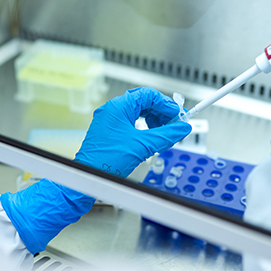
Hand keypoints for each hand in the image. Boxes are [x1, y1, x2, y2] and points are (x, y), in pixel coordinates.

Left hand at [75, 87, 191, 176]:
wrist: (89, 175)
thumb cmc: (106, 160)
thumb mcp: (143, 145)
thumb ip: (166, 135)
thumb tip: (181, 128)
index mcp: (118, 107)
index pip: (148, 94)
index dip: (166, 104)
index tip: (177, 115)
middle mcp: (112, 110)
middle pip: (143, 102)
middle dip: (161, 113)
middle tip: (173, 124)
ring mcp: (109, 120)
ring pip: (137, 113)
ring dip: (153, 121)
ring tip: (163, 133)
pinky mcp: (109, 131)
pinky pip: (130, 123)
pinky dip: (144, 128)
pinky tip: (150, 137)